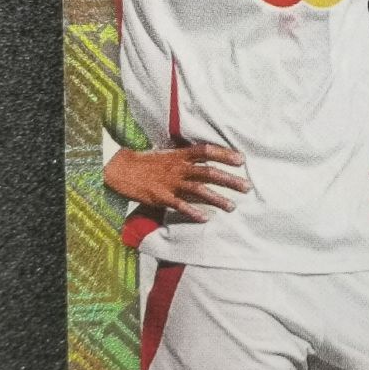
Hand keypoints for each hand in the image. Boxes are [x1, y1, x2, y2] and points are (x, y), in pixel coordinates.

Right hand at [103, 144, 250, 223]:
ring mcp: (171, 183)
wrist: (121, 169)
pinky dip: (194, 212)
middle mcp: (178, 168)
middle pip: (209, 172)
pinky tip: (206, 218)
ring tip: (232, 206)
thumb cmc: (148, 162)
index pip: (207, 151)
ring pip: (199, 190)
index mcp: (180, 155)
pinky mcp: (162, 197)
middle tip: (247, 187)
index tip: (241, 160)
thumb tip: (208, 161)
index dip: (225, 154)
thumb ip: (187, 158)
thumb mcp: (169, 155)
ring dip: (218, 199)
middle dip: (230, 180)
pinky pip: (180, 205)